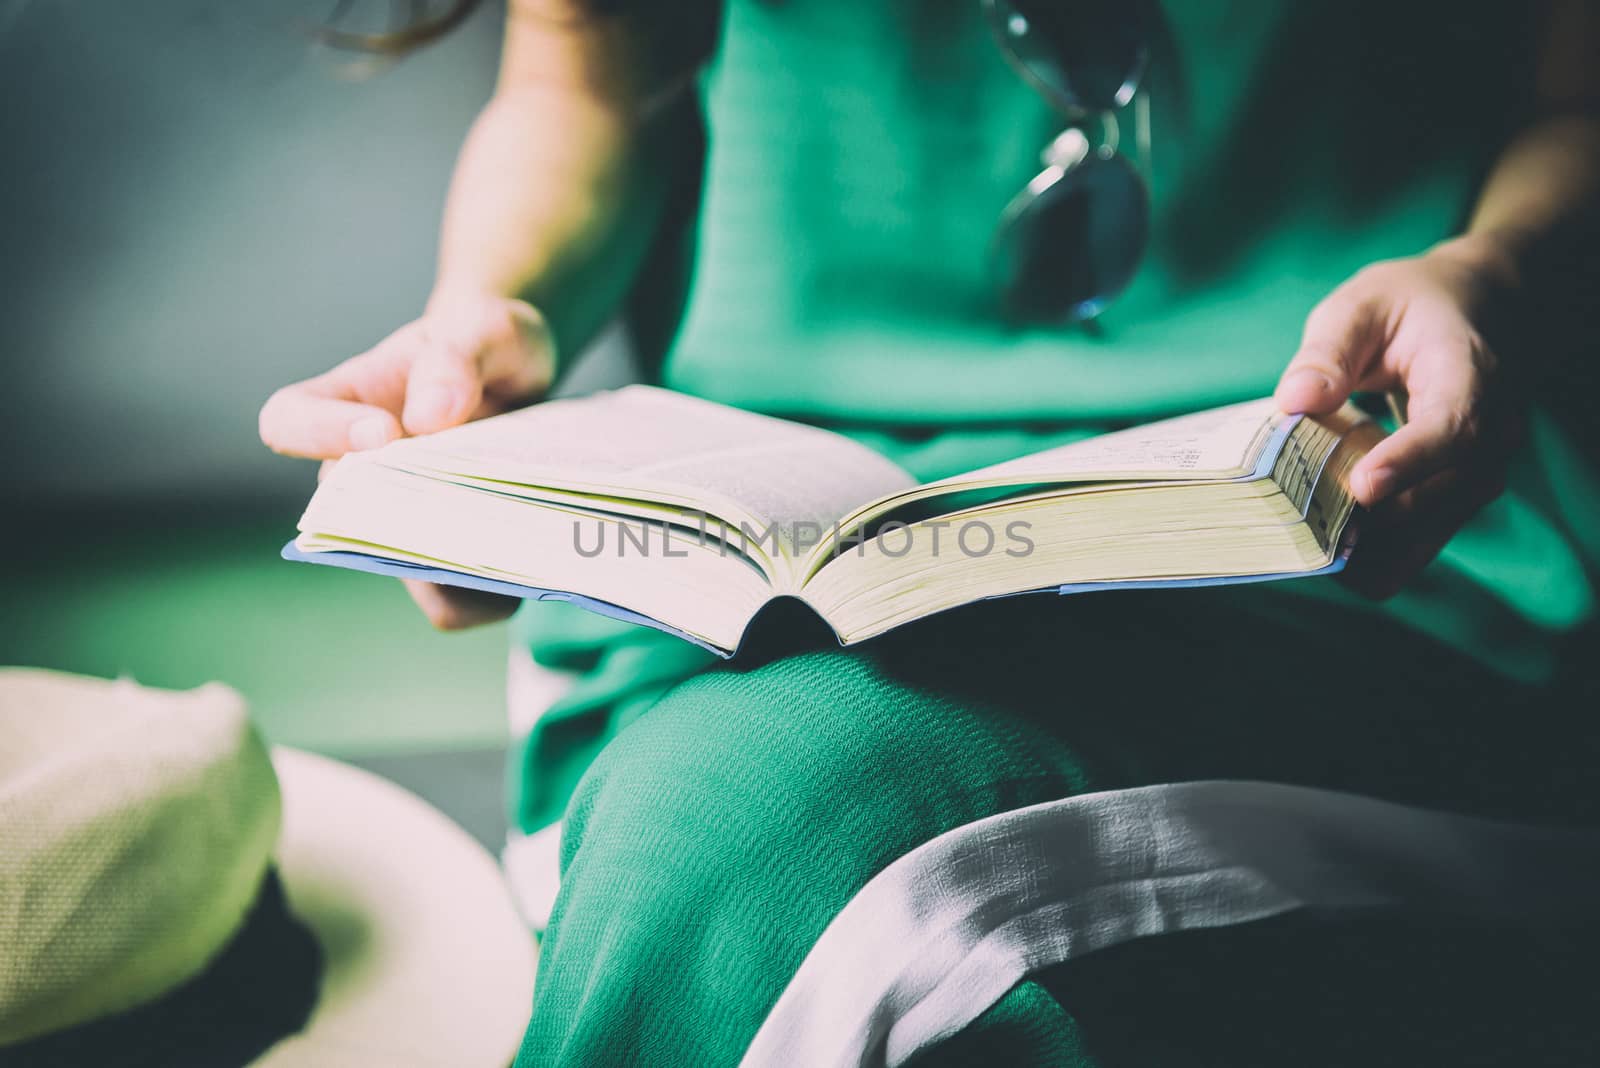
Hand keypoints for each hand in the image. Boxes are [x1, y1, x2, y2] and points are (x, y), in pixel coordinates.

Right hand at [261, 294, 554, 627]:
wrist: (524, 381)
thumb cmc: (486, 346)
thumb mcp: (485, 329)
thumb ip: (456, 359)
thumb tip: (430, 417)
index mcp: (347, 403)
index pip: (289, 421)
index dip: (319, 433)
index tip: (382, 431)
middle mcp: (360, 472)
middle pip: (347, 515)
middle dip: (403, 517)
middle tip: (469, 502)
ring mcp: (402, 520)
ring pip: (400, 568)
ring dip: (449, 568)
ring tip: (510, 547)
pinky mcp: (447, 556)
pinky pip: (448, 599)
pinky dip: (486, 596)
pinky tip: (530, 572)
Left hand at [1273, 237, 1525, 598]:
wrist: (1473, 313)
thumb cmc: (1409, 306)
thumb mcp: (1361, 305)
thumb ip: (1328, 351)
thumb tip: (1296, 400)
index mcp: (1471, 375)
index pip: (1455, 427)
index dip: (1410, 461)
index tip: (1363, 486)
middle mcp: (1492, 433)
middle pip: (1440, 495)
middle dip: (1372, 519)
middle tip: (1298, 531)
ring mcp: (1480, 471)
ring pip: (1431, 532)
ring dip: (1371, 549)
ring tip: (1304, 549)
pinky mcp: (1458, 497)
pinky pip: (1421, 542)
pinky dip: (1377, 555)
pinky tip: (1328, 554)